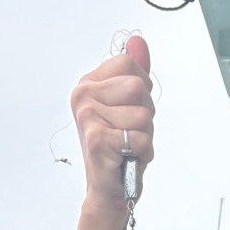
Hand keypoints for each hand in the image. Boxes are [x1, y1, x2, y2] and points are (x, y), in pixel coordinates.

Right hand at [70, 35, 154, 210]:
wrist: (110, 188)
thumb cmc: (120, 147)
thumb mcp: (130, 104)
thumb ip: (133, 71)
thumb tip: (137, 41)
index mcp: (89, 83)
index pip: (131, 65)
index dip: (142, 90)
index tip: (128, 109)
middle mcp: (83, 96)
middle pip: (138, 87)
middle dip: (145, 113)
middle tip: (130, 131)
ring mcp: (87, 116)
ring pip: (142, 115)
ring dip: (144, 134)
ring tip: (128, 145)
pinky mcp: (97, 139)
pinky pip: (140, 138)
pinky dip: (143, 152)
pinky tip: (128, 158)